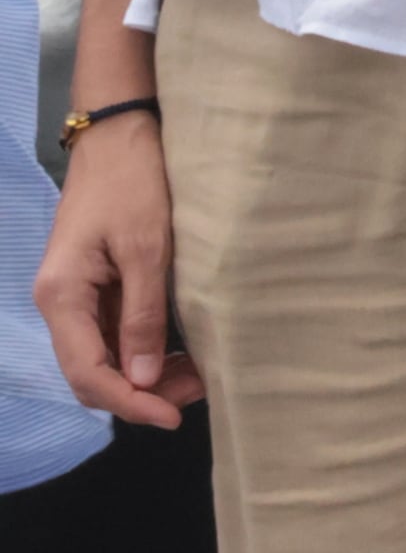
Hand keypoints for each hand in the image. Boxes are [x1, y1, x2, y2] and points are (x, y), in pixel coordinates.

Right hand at [32, 114, 200, 428]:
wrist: (120, 135)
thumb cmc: (135, 183)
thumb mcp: (148, 249)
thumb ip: (142, 315)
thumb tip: (142, 379)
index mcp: (62, 297)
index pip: (88, 373)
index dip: (129, 403)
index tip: (173, 417)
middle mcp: (60, 303)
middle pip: (92, 372)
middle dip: (141, 393)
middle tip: (196, 394)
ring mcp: (77, 296)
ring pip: (105, 356)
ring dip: (146, 375)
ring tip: (197, 376)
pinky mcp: (95, 285)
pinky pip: (114, 333)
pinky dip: (145, 350)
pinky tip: (180, 352)